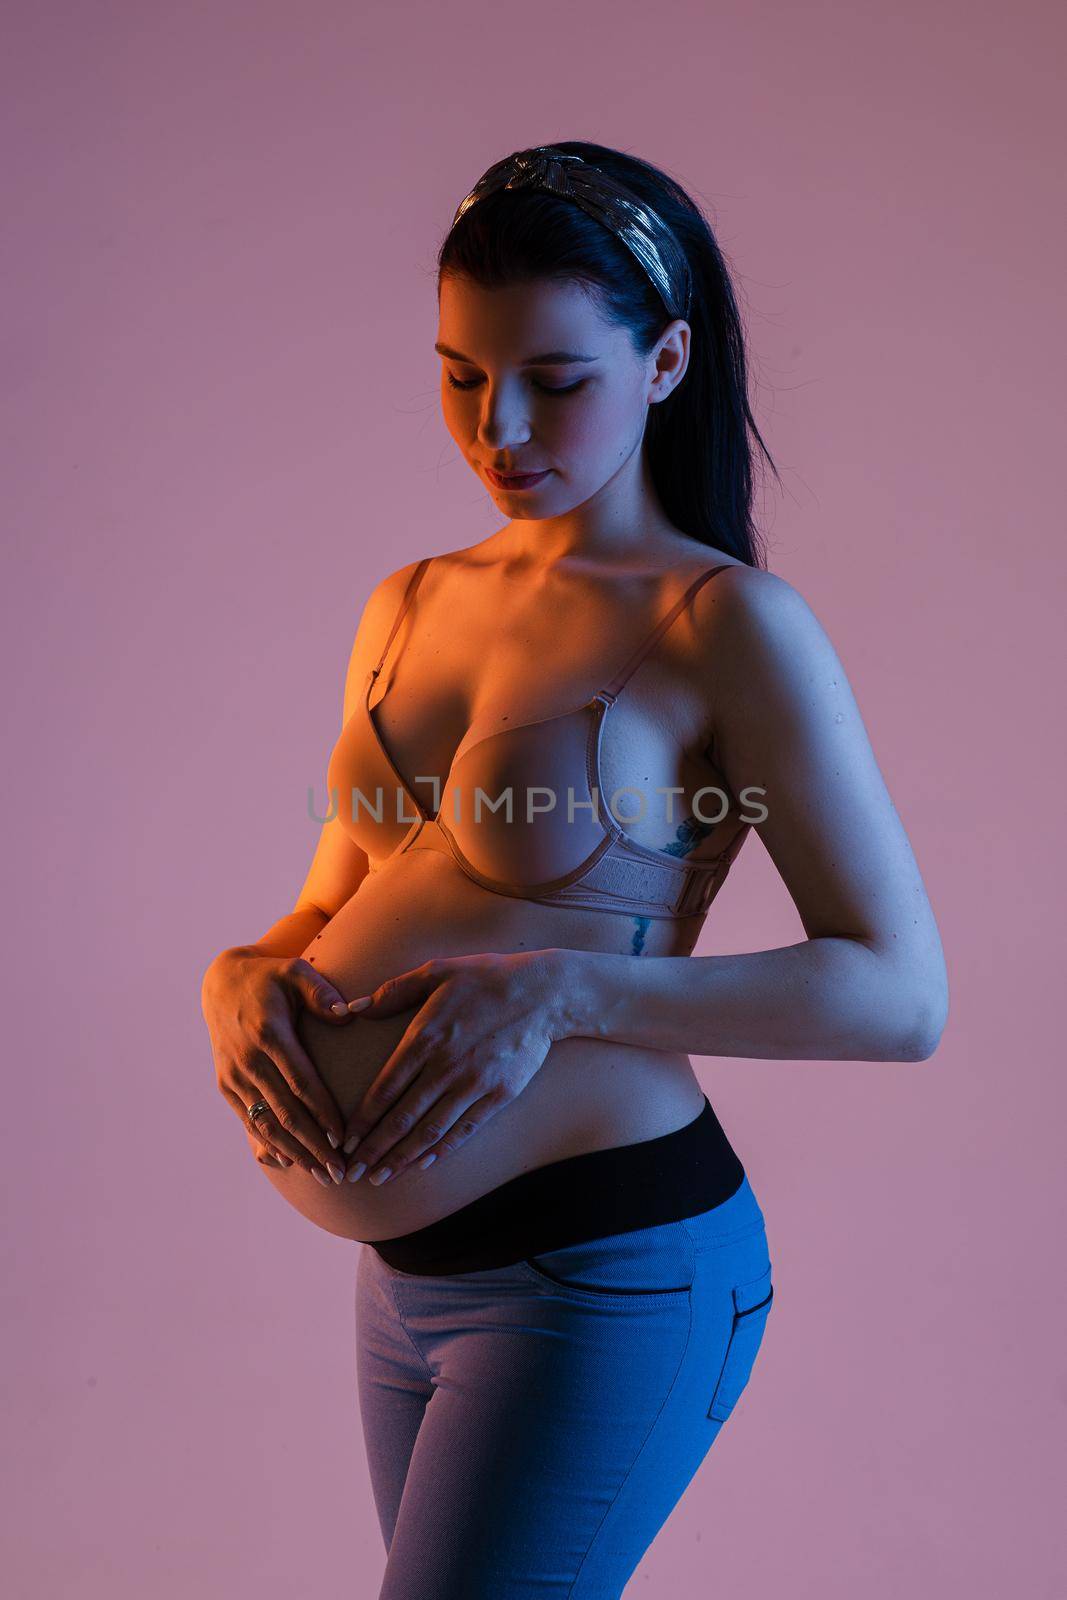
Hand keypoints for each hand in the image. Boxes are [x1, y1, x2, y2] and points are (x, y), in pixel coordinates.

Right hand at [200, 947, 352, 1185]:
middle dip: (313, 1146)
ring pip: (265, 1124)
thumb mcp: (295, 972)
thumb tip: (348, 1014)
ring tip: (322, 1174)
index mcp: (269, 1035)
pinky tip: (291, 1162)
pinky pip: (248, 1121)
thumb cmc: (270, 978)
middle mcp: (247, 1060)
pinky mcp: (225, 1085)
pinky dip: (268, 1144)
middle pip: (284, 1113)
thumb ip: (321, 993)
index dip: (322, 1113)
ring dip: (294, 1152)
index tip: (344, 1137)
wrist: (222, 984)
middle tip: (340, 1172)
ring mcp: (233, 1076)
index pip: (301, 1082)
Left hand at [340, 950, 568, 1184]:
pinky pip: (465, 1129)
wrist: (543, 992)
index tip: (345, 1140)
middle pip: (402, 1118)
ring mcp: (474, 1084)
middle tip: (353, 1172)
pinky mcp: (499, 1094)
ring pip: (431, 1130)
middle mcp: (446, 1066)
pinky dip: (442, 1150)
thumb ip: (393, 991)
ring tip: (381, 1178)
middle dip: (375, 1149)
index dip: (362, 1120)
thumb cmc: (487, 977)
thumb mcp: (437, 971)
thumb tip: (354, 1008)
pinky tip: (424, 1163)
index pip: (384, 1088)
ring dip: (403, 1158)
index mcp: (425, 1037)